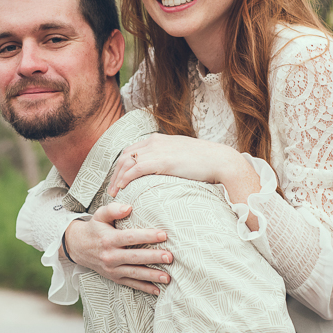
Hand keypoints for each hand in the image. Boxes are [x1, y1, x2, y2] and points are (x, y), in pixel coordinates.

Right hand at [65, 203, 173, 294]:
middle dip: (153, 257)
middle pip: (134, 257)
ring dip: (152, 276)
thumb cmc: (95, 229)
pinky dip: (144, 288)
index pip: (130, 237)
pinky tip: (158, 290)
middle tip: (169, 257)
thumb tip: (128, 207)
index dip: (146, 236)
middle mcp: (110, 256)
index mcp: (108, 239)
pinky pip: (131, 284)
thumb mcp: (99, 215)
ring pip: (134, 273)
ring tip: (167, 277)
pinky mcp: (115, 278)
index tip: (163, 235)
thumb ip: (113, 209)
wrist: (78, 247)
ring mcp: (112, 269)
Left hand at [109, 134, 245, 196]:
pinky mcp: (162, 161)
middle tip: (111, 189)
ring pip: (127, 162)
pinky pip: (136, 169)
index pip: (132, 149)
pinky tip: (122, 188)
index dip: (122, 165)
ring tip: (113, 193)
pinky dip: (125, 178)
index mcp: (159, 139)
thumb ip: (169, 158)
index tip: (118, 178)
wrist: (220, 160)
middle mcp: (155, 141)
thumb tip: (165, 171)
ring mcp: (158, 150)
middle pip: (125, 155)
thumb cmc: (205, 161)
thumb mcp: (182, 155)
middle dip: (115, 172)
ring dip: (117, 178)